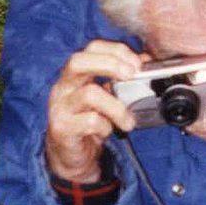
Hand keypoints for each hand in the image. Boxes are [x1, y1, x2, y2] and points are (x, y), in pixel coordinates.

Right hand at [45, 39, 140, 183]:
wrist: (71, 156)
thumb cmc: (89, 122)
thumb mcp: (107, 97)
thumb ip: (121, 79)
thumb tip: (146, 61)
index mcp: (76, 74)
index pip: (92, 48)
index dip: (116, 51)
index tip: (138, 64)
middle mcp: (64, 86)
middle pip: (78, 62)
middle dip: (110, 64)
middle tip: (132, 76)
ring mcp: (60, 106)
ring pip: (89, 94)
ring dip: (117, 107)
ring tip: (128, 121)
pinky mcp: (62, 128)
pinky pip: (90, 122)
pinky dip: (105, 127)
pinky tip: (108, 132)